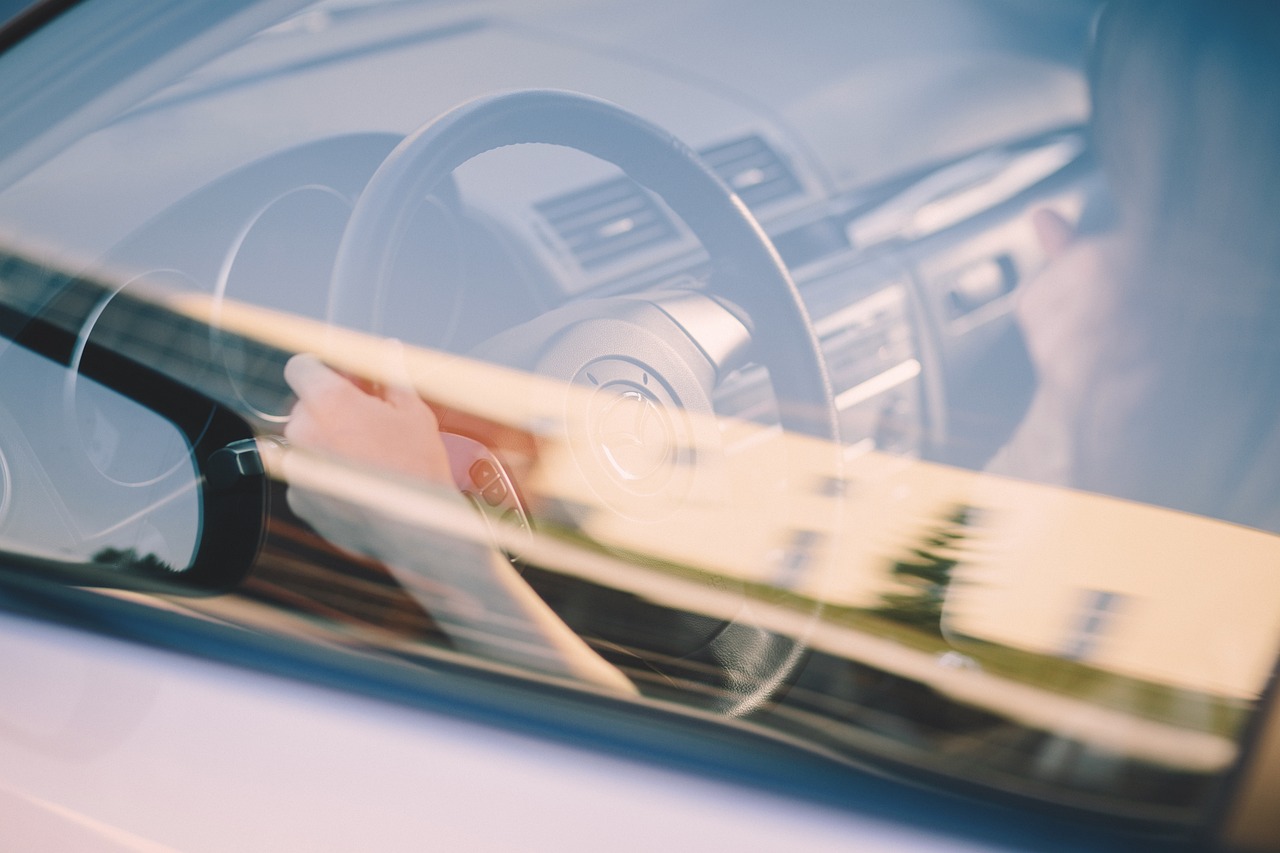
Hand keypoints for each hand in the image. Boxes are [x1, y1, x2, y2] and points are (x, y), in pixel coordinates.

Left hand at [283, 347, 451, 485]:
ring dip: (329, 443)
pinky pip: (308, 476)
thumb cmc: (417, 468)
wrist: (415, 531)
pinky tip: (360, 485)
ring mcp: (297, 469)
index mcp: (329, 402)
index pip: (300, 367)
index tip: (340, 380)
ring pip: (306, 442)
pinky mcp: (298, 500)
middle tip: (367, 422)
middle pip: (305, 406)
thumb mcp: (413, 412)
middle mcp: (303, 432)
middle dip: (331, 409)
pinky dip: (327, 476)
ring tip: (368, 459)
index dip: (320, 370)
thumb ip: (390, 377)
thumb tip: (387, 351)